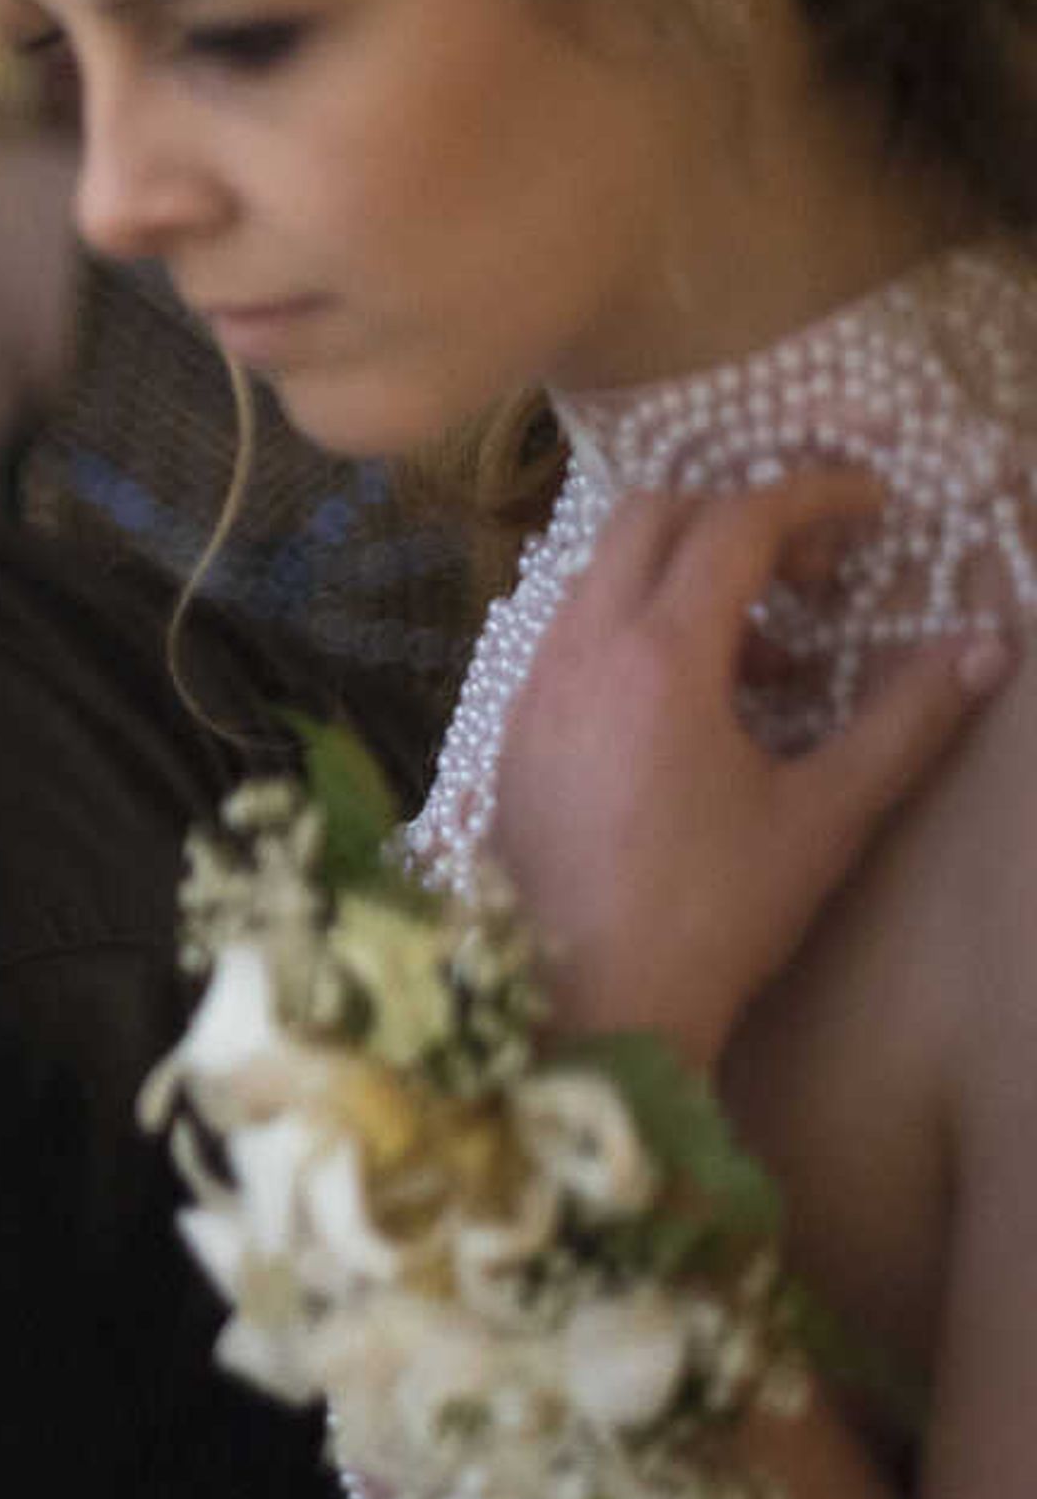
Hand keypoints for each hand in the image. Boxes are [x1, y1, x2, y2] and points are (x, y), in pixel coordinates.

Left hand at [491, 474, 1010, 1063]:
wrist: (584, 1004)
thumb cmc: (712, 914)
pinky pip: (571, 633)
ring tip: (771, 662)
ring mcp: (530, 689)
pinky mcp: (511, 730)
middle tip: (819, 576)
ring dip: (688, 578)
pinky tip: (695, 708)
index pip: (735, 521)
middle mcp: (578, 651)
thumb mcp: (825, 815)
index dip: (813, 494)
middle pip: (651, 516)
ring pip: (602, 573)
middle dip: (742, 517)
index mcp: (657, 657)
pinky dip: (637, 629)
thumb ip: (908, 721)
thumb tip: (987, 647)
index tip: (875, 505)